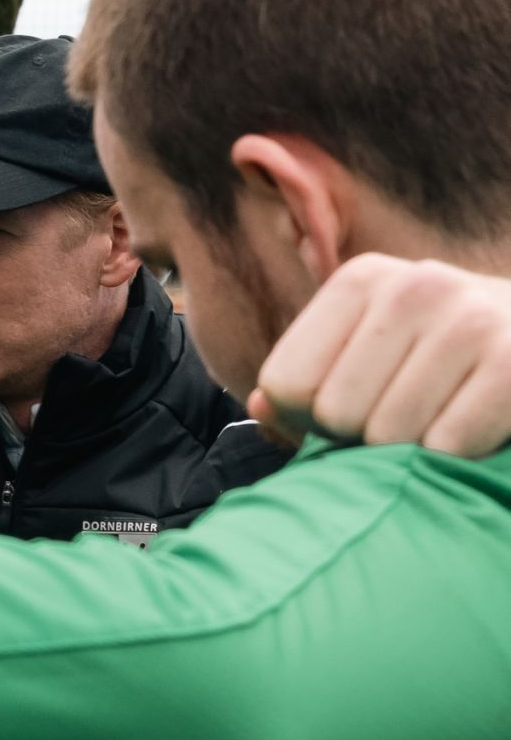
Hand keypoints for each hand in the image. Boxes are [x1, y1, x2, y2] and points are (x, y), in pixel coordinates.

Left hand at [254, 254, 510, 454]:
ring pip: (388, 436)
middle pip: (335, 413)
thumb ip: (303, 389)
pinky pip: (445, 447)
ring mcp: (471, 319)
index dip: (313, 418)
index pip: (285, 383)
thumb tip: (261, 407)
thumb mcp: (369, 360)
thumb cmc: (444, 366)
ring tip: (445, 418)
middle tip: (411, 417)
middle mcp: (416, 286)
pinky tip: (478, 429)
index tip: (359, 405)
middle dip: (365, 436)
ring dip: (412, 451)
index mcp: (362, 280)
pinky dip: (456, 458)